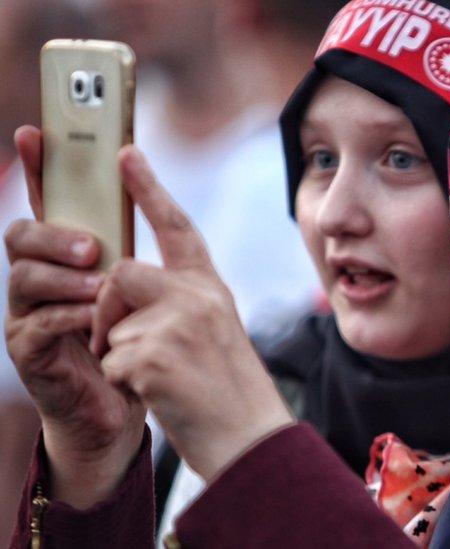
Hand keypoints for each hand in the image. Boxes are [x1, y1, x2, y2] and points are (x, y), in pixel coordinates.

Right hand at [4, 126, 144, 508]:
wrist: (124, 403)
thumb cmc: (133, 337)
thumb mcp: (140, 283)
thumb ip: (131, 242)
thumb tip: (141, 182)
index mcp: (66, 254)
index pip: (45, 202)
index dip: (37, 167)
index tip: (36, 132)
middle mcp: (38, 277)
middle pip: (22, 235)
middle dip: (54, 233)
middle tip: (93, 246)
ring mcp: (26, 313)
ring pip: (23, 277)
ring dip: (63, 278)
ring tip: (98, 286)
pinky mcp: (28, 351)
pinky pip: (37, 323)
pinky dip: (67, 317)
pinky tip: (93, 320)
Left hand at [90, 146, 293, 480]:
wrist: (251, 438)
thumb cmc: (230, 391)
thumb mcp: (215, 331)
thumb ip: (179, 302)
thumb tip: (126, 287)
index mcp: (211, 287)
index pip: (176, 226)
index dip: (149, 187)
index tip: (125, 152)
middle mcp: (198, 296)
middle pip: (122, 273)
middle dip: (110, 308)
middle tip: (126, 345)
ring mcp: (177, 324)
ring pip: (111, 321)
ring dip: (118, 351)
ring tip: (158, 378)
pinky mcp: (154, 356)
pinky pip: (111, 359)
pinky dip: (125, 382)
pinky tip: (162, 395)